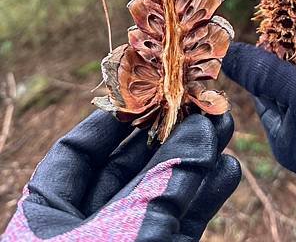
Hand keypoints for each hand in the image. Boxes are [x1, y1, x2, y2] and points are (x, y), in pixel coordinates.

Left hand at [2, 110, 240, 241]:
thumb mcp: (125, 234)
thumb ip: (165, 180)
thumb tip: (202, 127)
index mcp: (46, 218)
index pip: (78, 152)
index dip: (115, 118)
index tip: (151, 90)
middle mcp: (83, 230)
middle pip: (126, 168)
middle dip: (167, 136)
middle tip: (201, 104)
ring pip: (159, 194)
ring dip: (193, 162)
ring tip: (225, 128)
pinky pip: (179, 223)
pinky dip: (203, 198)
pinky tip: (226, 170)